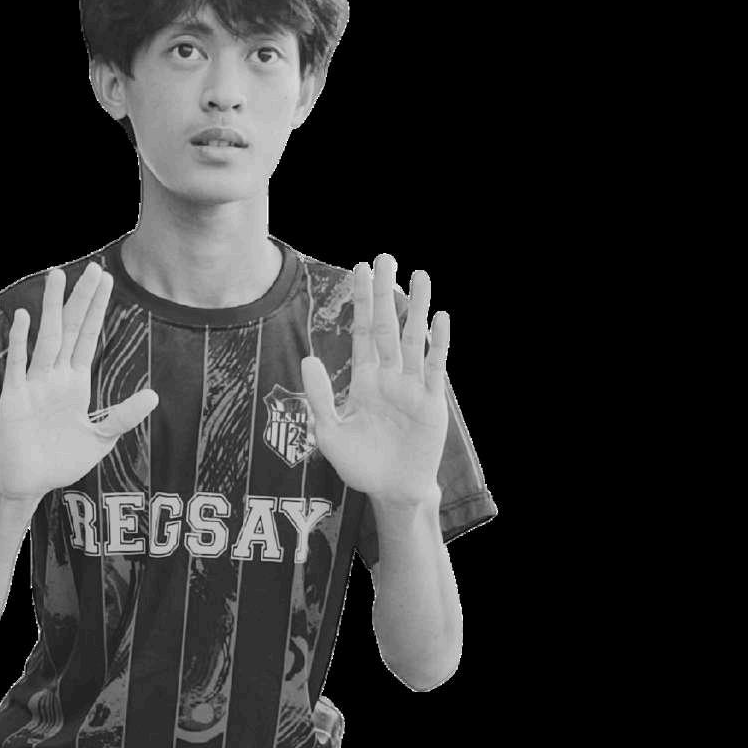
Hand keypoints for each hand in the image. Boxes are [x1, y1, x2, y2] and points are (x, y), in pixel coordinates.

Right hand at [0, 261, 159, 502]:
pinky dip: (20, 342)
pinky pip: (18, 366)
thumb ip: (123, 416)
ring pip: (47, 339)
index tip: (106, 280)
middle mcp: (54, 377)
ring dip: (53, 308)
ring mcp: (33, 385)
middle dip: (81, 299)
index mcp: (75, 383)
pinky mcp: (14, 399)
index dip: (97, 310)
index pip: (88, 337)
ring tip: (58, 276)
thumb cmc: (60, 461)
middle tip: (93, 266)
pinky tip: (25, 318)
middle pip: (70, 329)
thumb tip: (153, 395)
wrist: (27, 482)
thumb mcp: (100, 439)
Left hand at [299, 255, 450, 503]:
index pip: (363, 332)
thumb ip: (320, 397)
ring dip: (417, 308)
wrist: (391, 490)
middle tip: (385, 257)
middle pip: (388, 326)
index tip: (358, 269)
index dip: (361, 302)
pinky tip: (440, 318)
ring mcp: (412, 386)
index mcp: (365, 379)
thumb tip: (308, 358)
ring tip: (420, 274)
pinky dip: (437, 343)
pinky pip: (434, 367)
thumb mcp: (330, 432)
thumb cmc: (361, 464)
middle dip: (386, 293)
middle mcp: (390, 375)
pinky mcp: (431, 402)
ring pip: (414, 338)